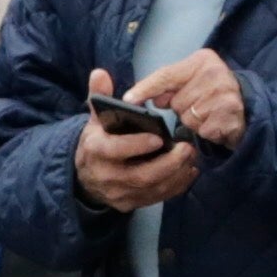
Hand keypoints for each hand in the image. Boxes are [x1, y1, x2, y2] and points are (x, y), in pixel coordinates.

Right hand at [72, 69, 203, 211]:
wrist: (85, 175)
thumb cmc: (98, 140)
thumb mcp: (95, 118)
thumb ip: (99, 95)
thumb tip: (99, 72)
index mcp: (96, 150)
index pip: (115, 150)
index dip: (137, 145)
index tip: (159, 137)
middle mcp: (106, 176)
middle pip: (140, 175)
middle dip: (167, 164)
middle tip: (187, 148)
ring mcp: (118, 193)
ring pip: (151, 189)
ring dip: (175, 175)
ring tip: (191, 158)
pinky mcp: (130, 204)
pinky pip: (155, 198)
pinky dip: (175, 187)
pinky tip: (188, 173)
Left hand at [131, 48, 246, 150]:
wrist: (248, 108)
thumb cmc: (212, 94)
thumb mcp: (190, 81)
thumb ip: (169, 85)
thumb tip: (155, 99)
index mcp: (202, 60)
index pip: (166, 75)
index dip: (146, 88)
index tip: (128, 99)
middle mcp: (215, 73)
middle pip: (176, 102)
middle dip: (182, 109)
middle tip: (199, 105)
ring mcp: (225, 94)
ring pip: (188, 118)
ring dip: (194, 122)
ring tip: (209, 115)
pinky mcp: (231, 115)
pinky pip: (202, 130)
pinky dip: (206, 132)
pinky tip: (216, 124)